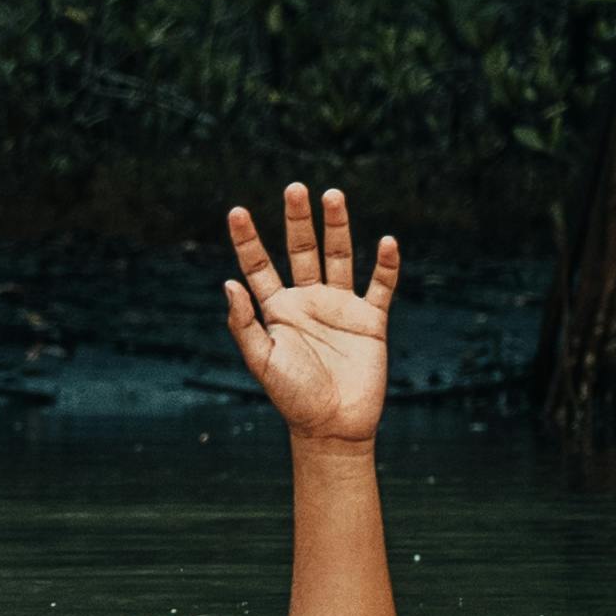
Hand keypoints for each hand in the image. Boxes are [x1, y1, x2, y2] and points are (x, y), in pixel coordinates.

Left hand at [222, 183, 399, 446]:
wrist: (334, 427)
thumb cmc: (293, 398)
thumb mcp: (263, 361)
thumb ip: (245, 324)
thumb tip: (228, 283)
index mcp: (277, 309)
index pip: (259, 266)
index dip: (248, 240)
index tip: (236, 211)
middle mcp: (308, 301)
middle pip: (302, 250)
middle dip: (297, 220)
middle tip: (295, 188)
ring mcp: (340, 308)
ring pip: (339, 257)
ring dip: (337, 228)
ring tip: (333, 195)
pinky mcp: (371, 321)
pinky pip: (380, 287)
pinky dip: (386, 265)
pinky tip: (386, 242)